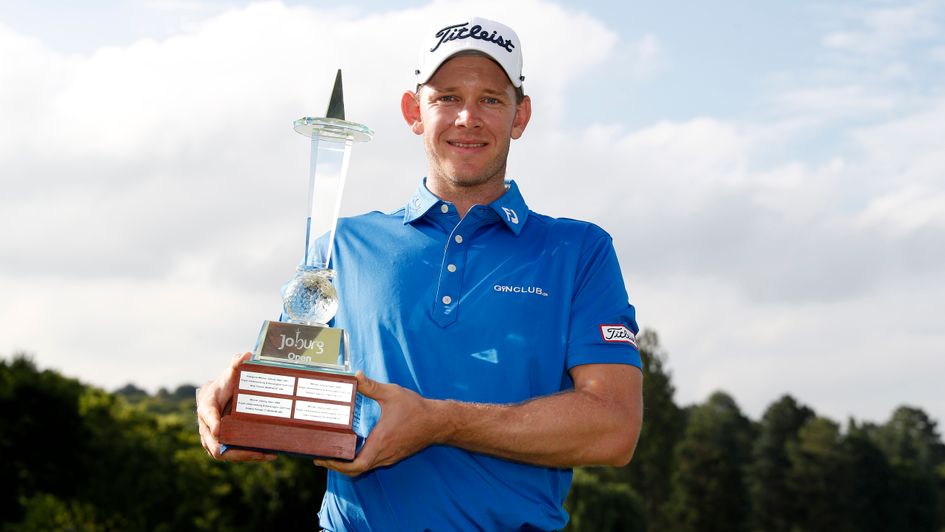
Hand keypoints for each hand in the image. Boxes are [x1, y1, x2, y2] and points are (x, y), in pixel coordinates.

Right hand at [196, 352, 276, 461]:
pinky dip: (249, 456)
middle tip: (255, 450)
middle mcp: (207, 426)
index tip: (218, 429)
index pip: (207, 416)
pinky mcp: (224, 445)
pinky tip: (269, 453)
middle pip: (214, 444)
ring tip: (267, 454)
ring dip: (244, 456)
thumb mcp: (230, 374)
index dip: (212, 423)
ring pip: (224, 454)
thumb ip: (236, 365)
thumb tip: (245, 355)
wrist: (221, 395)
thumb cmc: (225, 384)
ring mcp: (213, 438)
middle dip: (234, 450)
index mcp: (206, 408)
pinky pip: (233, 455)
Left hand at [314, 372, 446, 475]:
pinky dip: (360, 459)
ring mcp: (390, 456)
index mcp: (381, 442)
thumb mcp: (392, 394)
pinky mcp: (394, 455)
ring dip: (349, 464)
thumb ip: (372, 386)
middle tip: (323, 456)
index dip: (337, 466)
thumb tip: (356, 375)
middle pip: (356, 470)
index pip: (356, 465)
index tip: (324, 459)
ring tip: (334, 452)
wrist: (438, 422)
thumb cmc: (416, 409)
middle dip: (338, 466)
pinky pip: (373, 462)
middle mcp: (384, 454)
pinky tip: (354, 448)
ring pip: (365, 466)